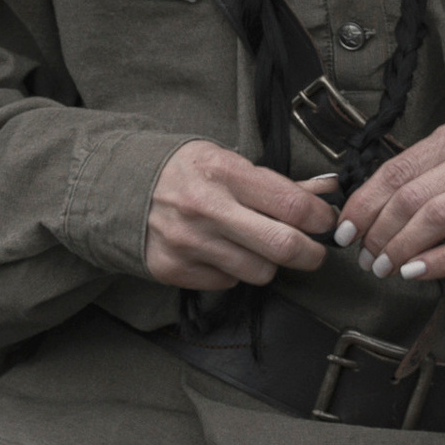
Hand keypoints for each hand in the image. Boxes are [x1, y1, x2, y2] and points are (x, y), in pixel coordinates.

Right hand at [144, 143, 334, 292]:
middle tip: (313, 250)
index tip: (324, 221)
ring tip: (255, 246)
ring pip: (260, 272)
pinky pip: (228, 283)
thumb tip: (326, 190)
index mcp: (224, 173)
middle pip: (283, 246)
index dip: (320, 217)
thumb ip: (277, 183)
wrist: (118, 188)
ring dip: (267, 263)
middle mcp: (206, 209)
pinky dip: (233, 272)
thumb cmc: (184, 172)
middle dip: (310, 253)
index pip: (292, 205)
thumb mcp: (227, 162)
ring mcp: (189, 243)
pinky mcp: (174, 270)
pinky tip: (220, 251)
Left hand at [331, 118, 444, 283]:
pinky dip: (437, 262)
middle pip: (413, 196)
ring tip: (385, 267)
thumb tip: (360, 212)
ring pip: (438, 218)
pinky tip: (414, 272)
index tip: (345, 229)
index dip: (365, 203)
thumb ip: (416, 176)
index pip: (397, 169)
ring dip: (402, 247)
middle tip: (366, 257)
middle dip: (380, 231)